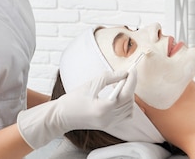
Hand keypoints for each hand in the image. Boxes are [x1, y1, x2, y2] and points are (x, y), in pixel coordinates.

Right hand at [17, 70, 136, 148]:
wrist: (61, 117)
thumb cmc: (73, 100)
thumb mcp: (90, 84)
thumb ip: (109, 77)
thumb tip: (124, 73)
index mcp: (104, 108)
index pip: (126, 93)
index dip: (132, 80)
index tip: (132, 70)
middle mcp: (108, 118)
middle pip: (129, 101)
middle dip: (130, 86)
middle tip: (126, 74)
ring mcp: (109, 124)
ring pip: (129, 109)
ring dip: (129, 96)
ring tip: (121, 85)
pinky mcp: (108, 126)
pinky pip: (125, 116)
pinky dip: (126, 106)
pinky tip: (119, 97)